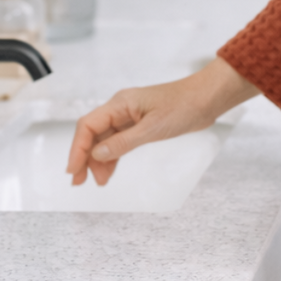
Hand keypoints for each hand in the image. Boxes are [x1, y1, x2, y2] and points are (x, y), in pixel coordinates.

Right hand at [66, 57, 258, 186]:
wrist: (207, 98)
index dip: (77, 148)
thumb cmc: (184, 106)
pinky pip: (119, 141)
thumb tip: (97, 155)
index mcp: (120, 104)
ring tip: (98, 182)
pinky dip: (113, 156)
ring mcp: (130, 116)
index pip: (88, 126)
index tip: (73, 171)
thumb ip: (124, 142)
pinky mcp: (140, 124)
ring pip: (105, 139)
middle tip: (79, 182)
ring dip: (99, 160)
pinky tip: (110, 171)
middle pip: (92, 133)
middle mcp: (121, 108)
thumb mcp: (154, 128)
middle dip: (84, 157)